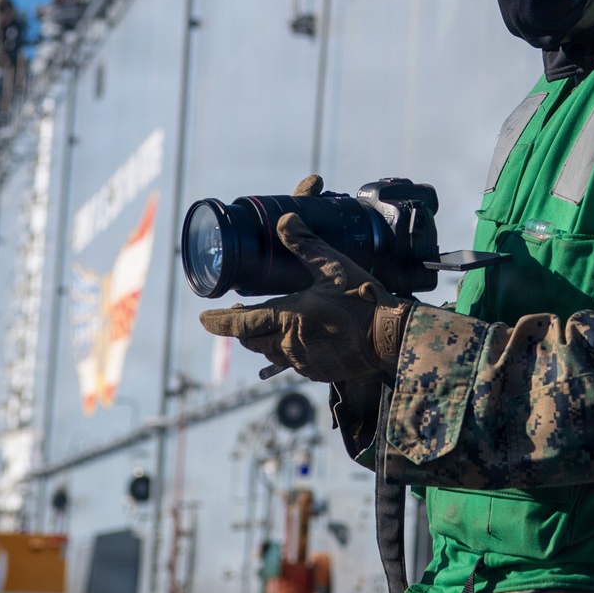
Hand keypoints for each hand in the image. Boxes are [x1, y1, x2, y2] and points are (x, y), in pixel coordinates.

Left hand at [199, 175, 411, 381]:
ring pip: (269, 353)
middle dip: (241, 328)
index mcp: (288, 316)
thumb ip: (305, 244)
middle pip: (251, 340)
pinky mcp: (316, 372)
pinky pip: (291, 364)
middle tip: (237, 316)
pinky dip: (286, 352)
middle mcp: (289, 343)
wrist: (389, 337)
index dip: (218, 321)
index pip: (240, 322)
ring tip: (266, 327)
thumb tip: (286, 220)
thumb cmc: (361, 299)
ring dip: (262, 340)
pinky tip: (296, 342)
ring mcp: (302, 362)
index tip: (204, 318)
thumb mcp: (332, 266)